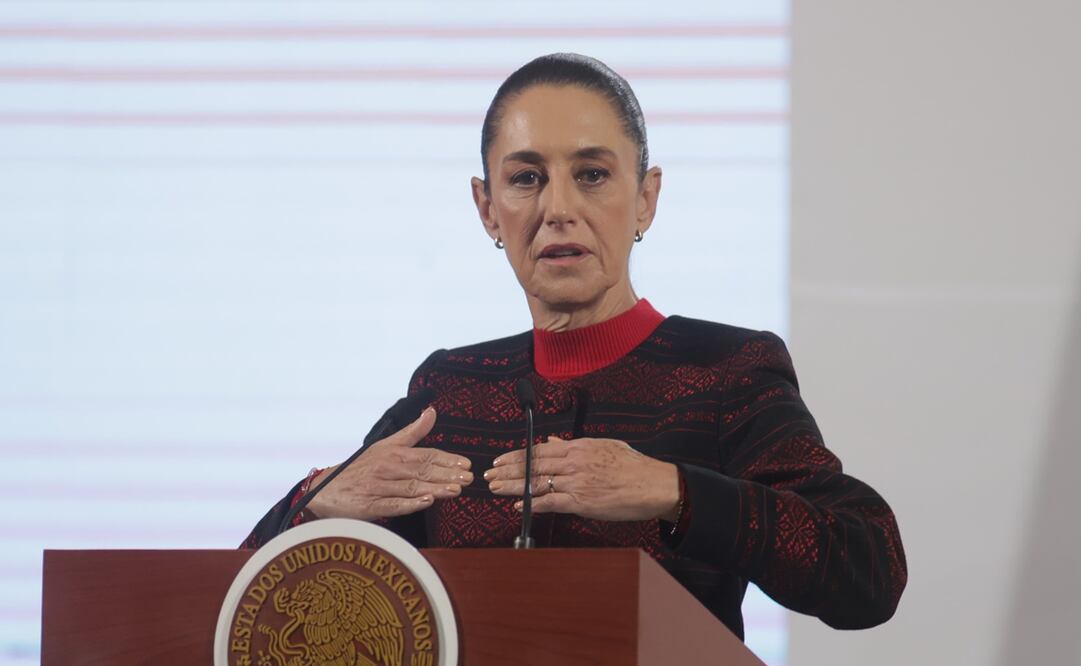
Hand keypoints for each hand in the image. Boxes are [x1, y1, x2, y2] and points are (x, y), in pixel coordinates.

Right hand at [307, 407, 471, 520]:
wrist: (327, 489)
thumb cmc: (362, 467)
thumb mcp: (386, 444)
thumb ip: (413, 431)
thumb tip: (432, 411)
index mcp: (394, 453)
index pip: (426, 455)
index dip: (447, 459)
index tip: (467, 463)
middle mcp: (388, 468)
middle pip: (422, 471)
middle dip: (447, 474)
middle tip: (468, 477)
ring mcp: (379, 487)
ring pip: (412, 487)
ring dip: (435, 488)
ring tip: (455, 489)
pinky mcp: (371, 505)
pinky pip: (393, 504)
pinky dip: (410, 504)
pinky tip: (426, 502)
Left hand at [484, 436, 679, 521]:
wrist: (654, 485)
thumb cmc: (633, 466)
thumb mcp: (604, 446)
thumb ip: (575, 445)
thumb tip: (552, 440)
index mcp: (578, 447)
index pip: (538, 449)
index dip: (516, 455)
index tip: (501, 460)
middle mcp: (574, 463)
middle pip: (532, 466)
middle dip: (507, 471)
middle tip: (489, 475)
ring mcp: (577, 482)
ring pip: (537, 483)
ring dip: (513, 487)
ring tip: (496, 488)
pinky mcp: (582, 502)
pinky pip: (551, 502)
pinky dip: (533, 504)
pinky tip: (519, 506)